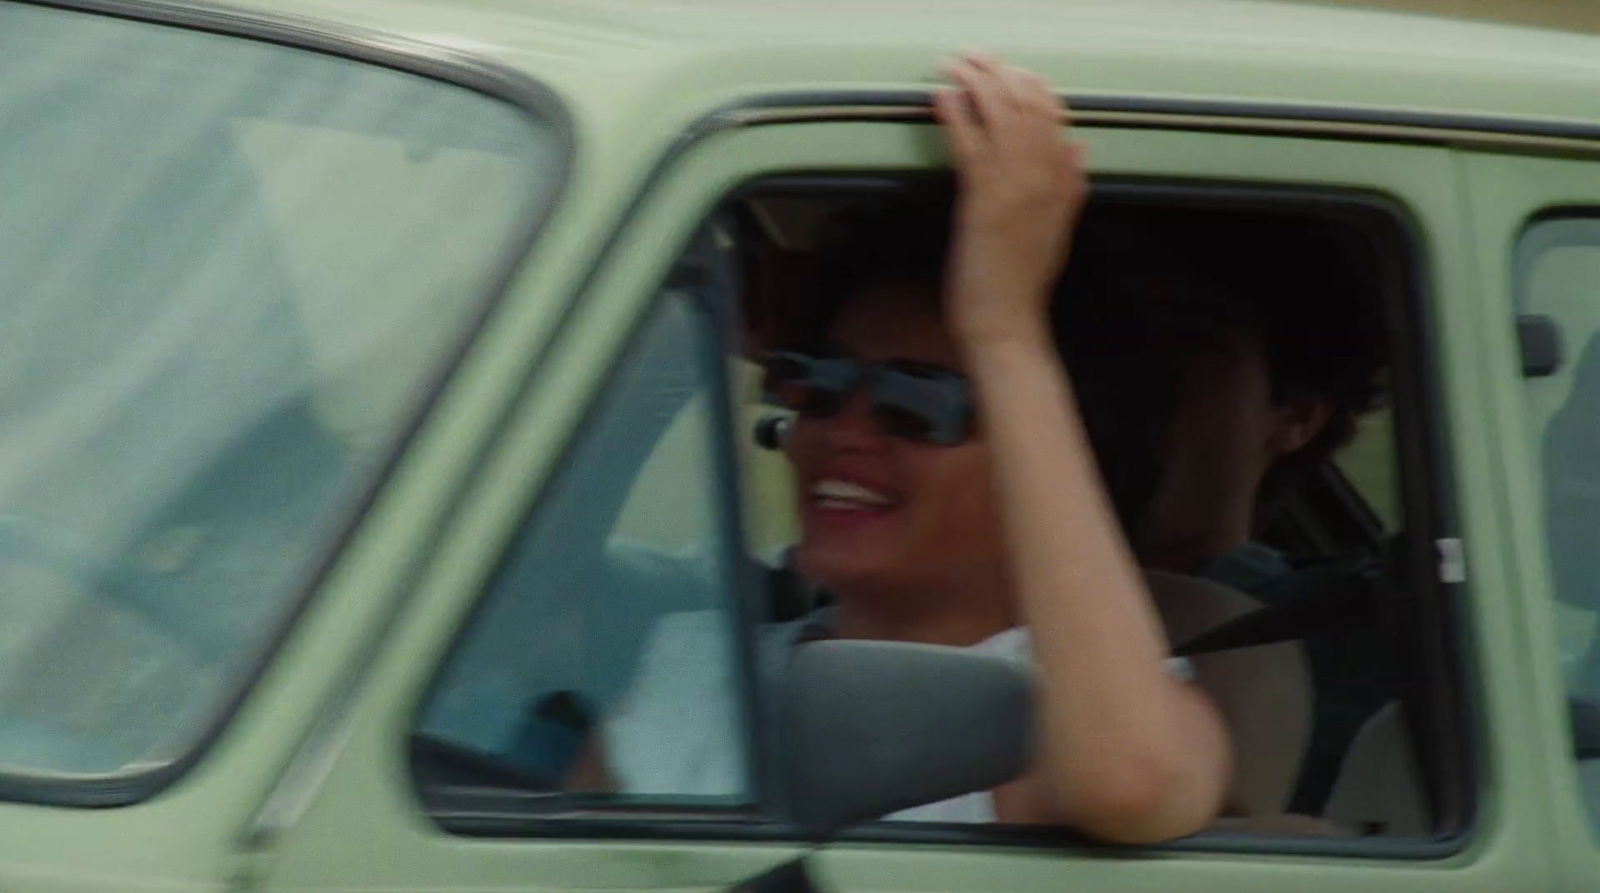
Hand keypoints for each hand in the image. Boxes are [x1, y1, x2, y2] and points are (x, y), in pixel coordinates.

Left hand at [934, 54, 1088, 348]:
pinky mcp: (982, 200)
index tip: (1006, 69)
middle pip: (1027, 104)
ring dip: (974, 81)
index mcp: (1065, 182)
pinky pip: (969, 144)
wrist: (1006, 321)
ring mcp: (1015, 186)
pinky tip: (941, 96)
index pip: (1055, 114)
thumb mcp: (1058, 229)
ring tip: (953, 65)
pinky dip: (955, 113)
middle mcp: (1045, 176)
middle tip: (972, 58)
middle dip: (999, 72)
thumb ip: (1070, 187)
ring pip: (1000, 115)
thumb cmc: (1023, 280)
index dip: (1030, 84)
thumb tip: (1080, 148)